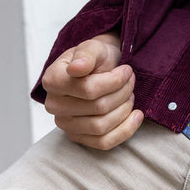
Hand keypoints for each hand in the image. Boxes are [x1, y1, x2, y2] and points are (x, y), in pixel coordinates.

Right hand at [41, 32, 143, 149]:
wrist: (98, 68)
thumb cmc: (95, 58)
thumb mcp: (93, 47)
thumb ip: (86, 55)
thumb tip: (76, 68)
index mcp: (53, 80)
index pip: (89, 89)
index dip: (114, 81)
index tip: (126, 70)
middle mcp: (54, 105)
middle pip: (98, 108)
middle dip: (123, 92)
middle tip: (131, 80)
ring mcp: (65, 124)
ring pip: (101, 126)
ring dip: (124, 109)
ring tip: (130, 94)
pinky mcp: (78, 137)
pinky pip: (103, 143)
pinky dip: (125, 131)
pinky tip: (136, 116)